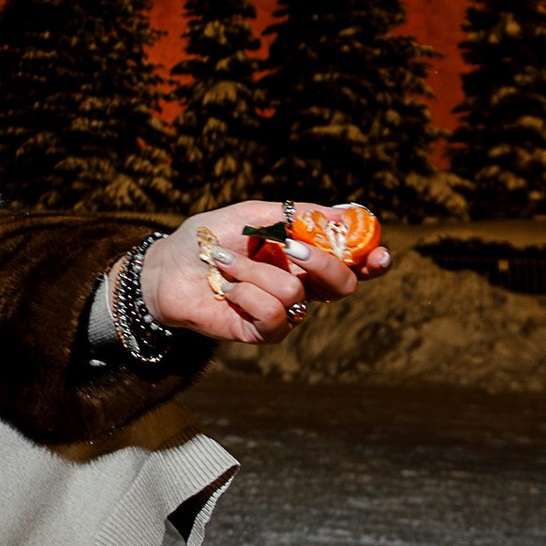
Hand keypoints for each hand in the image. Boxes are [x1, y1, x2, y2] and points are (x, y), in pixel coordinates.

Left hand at [129, 200, 394, 348]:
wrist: (166, 267)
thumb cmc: (207, 237)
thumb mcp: (251, 213)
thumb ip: (295, 214)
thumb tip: (344, 212)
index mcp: (305, 254)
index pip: (352, 261)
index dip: (372, 260)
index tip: (379, 253)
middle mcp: (300, 284)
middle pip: (342, 285)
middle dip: (323, 264)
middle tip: (294, 248)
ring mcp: (282, 311)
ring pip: (296, 294)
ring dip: (256, 272)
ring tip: (225, 263)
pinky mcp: (260, 333)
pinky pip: (273, 318)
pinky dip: (246, 296)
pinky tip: (226, 288)